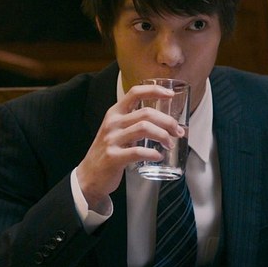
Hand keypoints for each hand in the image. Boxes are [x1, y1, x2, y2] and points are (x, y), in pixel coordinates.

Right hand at [76, 84, 185, 207]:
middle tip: (178, 131)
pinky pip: (138, 152)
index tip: (170, 94)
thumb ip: (133, 122)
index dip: (154, 90)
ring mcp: (112, 140)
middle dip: (167, 121)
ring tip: (169, 144)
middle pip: (146, 113)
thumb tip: (164, 121)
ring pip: (144, 129)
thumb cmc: (108, 152)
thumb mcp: (116, 131)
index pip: (134, 92)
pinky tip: (158, 156)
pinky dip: (152, 154)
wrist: (89, 176)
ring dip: (163, 135)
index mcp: (114, 113)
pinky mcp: (113, 157)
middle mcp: (112, 123)